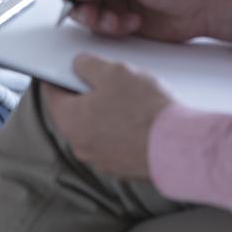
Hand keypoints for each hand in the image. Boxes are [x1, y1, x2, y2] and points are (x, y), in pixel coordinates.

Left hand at [41, 53, 172, 179]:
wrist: (181, 148)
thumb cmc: (144, 110)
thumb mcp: (111, 72)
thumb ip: (86, 64)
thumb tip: (78, 64)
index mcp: (68, 119)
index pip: (51, 92)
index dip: (56, 75)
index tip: (62, 67)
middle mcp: (79, 143)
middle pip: (74, 110)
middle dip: (86, 93)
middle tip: (105, 80)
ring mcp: (100, 158)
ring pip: (95, 126)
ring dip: (105, 112)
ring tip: (128, 98)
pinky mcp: (121, 167)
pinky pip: (114, 141)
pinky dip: (121, 129)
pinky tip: (138, 118)